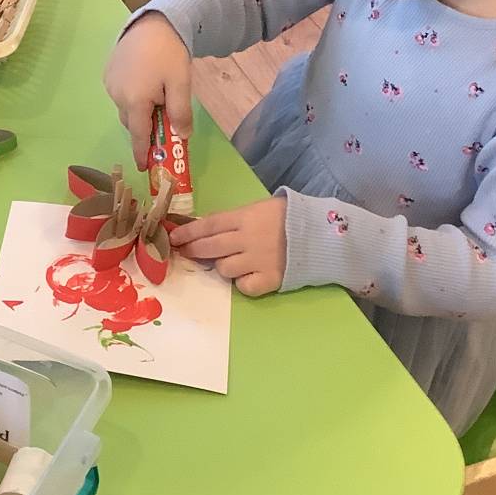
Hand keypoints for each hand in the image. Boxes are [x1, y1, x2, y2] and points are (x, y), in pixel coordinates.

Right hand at [103, 12, 191, 169]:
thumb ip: (180, 113)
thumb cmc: (170, 54)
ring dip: (139, 110)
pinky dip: (132, 96)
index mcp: (135, 101)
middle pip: (132, 122)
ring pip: (126, 108)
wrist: (154, 21)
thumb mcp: (181, 85)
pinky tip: (146, 83)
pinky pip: (120, 93)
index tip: (144, 168)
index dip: (142, 154)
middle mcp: (117, 95)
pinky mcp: (108, 72)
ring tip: (157, 97)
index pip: (139, 136)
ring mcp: (110, 83)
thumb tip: (181, 138)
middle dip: (145, 128)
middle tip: (163, 125)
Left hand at [170, 196, 286, 296]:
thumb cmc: (289, 217)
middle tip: (184, 252)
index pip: (208, 225)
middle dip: (193, 250)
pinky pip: (243, 286)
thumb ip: (236, 219)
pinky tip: (248, 276)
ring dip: (222, 266)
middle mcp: (248, 239)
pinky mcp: (269, 280)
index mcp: (245, 217)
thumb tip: (208, 227)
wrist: (321, 235)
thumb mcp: (260, 208)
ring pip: (224, 268)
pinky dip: (242, 283)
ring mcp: (258, 261)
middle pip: (210, 247)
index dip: (188, 232)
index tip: (174, 237)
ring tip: (231, 262)